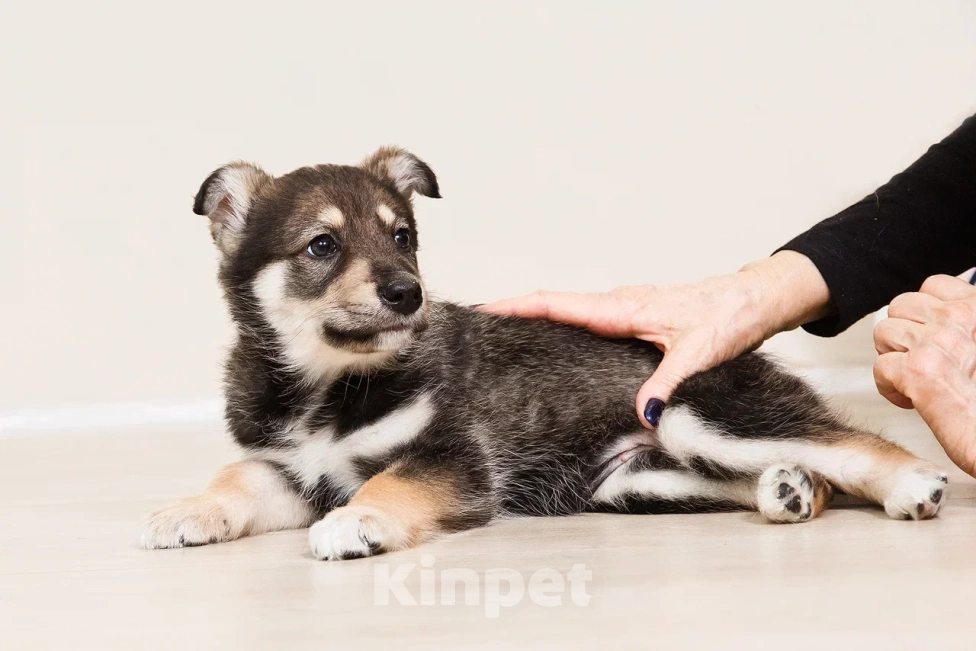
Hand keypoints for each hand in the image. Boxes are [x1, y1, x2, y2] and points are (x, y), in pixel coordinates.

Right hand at [481, 251, 830, 427]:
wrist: (756, 299)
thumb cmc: (730, 314)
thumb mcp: (700, 353)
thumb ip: (668, 382)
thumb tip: (643, 414)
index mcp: (624, 307)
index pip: (559, 304)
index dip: (519, 307)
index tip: (486, 309)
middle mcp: (619, 304)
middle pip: (554, 304)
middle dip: (515, 310)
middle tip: (480, 323)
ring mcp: (626, 309)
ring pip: (570, 309)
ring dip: (536, 315)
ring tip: (504, 331)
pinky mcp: (635, 317)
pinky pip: (587, 316)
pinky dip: (561, 321)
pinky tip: (557, 340)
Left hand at [874, 274, 975, 475]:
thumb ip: (968, 323)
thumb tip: (948, 304)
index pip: (934, 285)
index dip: (922, 309)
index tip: (928, 329)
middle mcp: (957, 320)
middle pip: (900, 306)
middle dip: (901, 330)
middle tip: (917, 355)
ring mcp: (935, 344)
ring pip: (883, 332)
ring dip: (892, 355)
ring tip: (912, 374)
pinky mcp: (916, 372)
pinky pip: (880, 366)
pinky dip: (889, 387)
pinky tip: (909, 398)